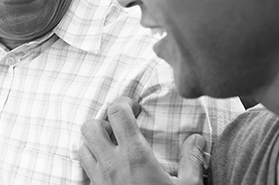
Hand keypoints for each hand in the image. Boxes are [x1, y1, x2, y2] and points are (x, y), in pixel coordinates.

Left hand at [79, 97, 205, 184]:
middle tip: (120, 127)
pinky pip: (85, 170)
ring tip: (113, 146)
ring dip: (93, 141)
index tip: (135, 108)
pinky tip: (110, 168)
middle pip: (89, 127)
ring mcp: (99, 181)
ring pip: (81, 148)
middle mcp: (110, 165)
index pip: (116, 113)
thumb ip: (192, 161)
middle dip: (102, 121)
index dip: (124, 103)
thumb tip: (197, 140)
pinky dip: (92, 162)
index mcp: (134, 156)